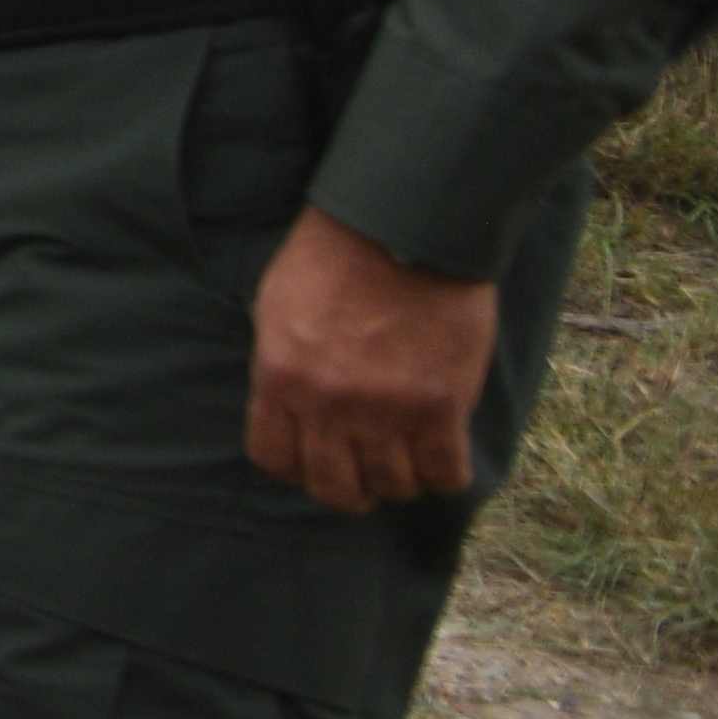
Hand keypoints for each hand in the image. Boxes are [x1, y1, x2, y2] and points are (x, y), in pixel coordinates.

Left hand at [249, 208, 496, 511]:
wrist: (400, 228)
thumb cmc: (332, 258)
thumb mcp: (277, 309)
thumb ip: (281, 365)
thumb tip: (287, 407)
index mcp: (279, 377)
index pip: (273, 457)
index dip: (294, 467)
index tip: (312, 461)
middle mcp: (327, 404)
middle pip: (332, 486)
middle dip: (348, 489)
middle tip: (364, 478)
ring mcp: (385, 410)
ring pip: (391, 486)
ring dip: (398, 480)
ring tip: (406, 461)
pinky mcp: (440, 407)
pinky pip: (444, 473)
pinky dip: (444, 474)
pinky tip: (442, 455)